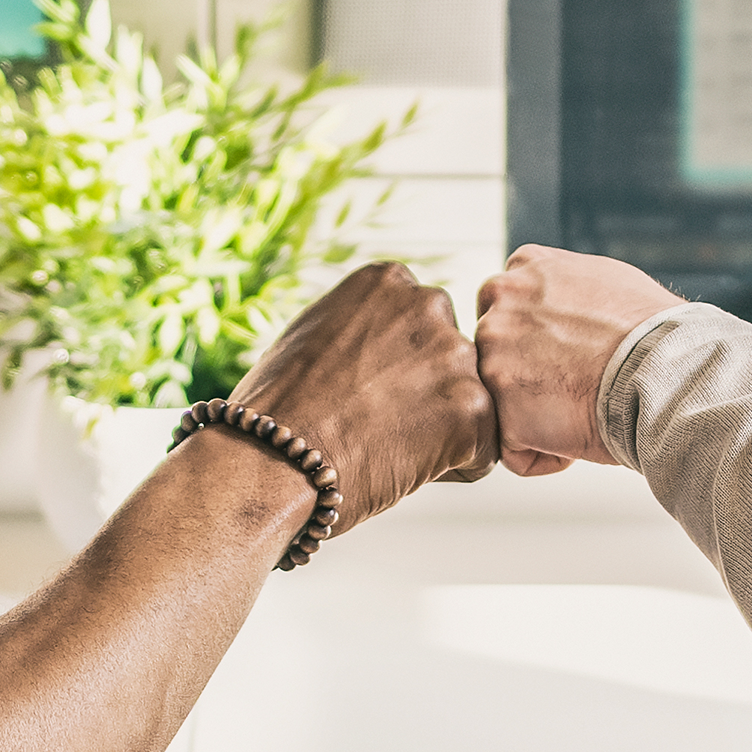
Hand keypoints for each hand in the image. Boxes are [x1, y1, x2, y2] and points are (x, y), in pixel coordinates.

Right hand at [227, 261, 499, 539]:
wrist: (267, 460)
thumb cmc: (276, 410)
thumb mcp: (316, 334)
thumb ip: (363, 327)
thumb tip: (382, 343)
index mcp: (388, 281)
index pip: (420, 326)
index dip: (397, 369)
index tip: (365, 392)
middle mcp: (428, 305)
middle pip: (450, 361)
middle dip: (427, 395)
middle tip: (379, 426)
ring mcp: (454, 357)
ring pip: (471, 403)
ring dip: (443, 431)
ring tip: (388, 449)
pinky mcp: (473, 411)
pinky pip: (484, 450)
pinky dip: (455, 469)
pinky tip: (404, 469)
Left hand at [472, 245, 684, 476]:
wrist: (668, 371)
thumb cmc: (654, 333)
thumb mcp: (606, 280)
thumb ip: (564, 289)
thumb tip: (564, 303)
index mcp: (524, 269)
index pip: (507, 310)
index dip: (538, 344)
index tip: (571, 357)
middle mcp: (500, 303)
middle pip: (497, 355)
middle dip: (530, 379)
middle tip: (580, 388)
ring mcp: (493, 355)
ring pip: (502, 402)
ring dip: (536, 417)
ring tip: (585, 412)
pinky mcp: (502, 408)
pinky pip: (511, 447)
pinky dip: (542, 454)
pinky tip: (578, 439)